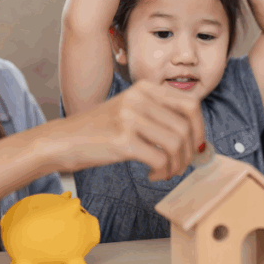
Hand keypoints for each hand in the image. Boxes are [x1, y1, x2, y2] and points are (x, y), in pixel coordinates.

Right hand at [51, 81, 203, 180]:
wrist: (64, 140)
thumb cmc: (100, 130)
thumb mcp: (130, 110)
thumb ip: (159, 115)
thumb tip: (197, 137)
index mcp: (145, 88)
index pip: (191, 104)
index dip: (200, 128)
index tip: (195, 146)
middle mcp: (139, 98)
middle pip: (186, 127)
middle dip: (190, 152)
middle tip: (181, 165)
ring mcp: (130, 118)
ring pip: (176, 144)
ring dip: (177, 165)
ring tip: (165, 172)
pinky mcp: (123, 140)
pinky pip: (160, 159)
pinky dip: (163, 172)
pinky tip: (153, 175)